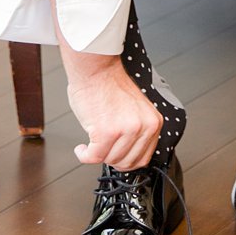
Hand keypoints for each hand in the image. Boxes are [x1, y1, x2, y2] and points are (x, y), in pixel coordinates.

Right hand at [62, 51, 161, 170]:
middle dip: (111, 160)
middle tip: (101, 151)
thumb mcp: (136, 111)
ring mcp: (126, 130)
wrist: (97, 72)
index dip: (126, 160)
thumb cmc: (111, 87)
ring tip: (91, 145)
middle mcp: (143, 127)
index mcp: (153, 122)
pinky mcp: (106, 133)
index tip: (116, 157)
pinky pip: (93, 157)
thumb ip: (138, 131)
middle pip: (127, 162)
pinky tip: (81, 148)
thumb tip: (129, 153)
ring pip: (110, 160)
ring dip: (96, 156)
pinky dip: (84, 155)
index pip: (144, 157)